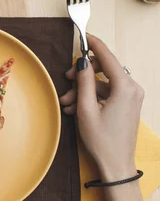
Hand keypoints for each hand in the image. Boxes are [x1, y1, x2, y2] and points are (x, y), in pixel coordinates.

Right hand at [59, 35, 143, 180]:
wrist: (116, 164)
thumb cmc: (102, 140)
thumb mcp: (86, 109)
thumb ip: (84, 82)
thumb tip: (81, 62)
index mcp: (125, 87)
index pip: (108, 57)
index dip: (94, 45)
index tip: (84, 35)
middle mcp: (132, 88)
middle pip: (105, 69)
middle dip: (83, 74)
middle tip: (66, 80)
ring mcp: (132, 97)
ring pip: (104, 83)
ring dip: (84, 90)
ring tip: (67, 103)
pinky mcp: (128, 104)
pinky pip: (108, 92)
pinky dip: (92, 97)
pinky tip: (76, 108)